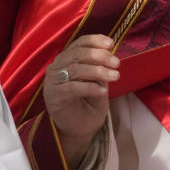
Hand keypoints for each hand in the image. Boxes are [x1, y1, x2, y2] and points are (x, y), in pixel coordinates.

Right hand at [44, 34, 118, 165]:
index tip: (111, 44)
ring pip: (75, 69)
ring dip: (98, 71)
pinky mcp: (53, 97)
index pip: (79, 44)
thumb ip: (100, 69)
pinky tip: (102, 91)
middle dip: (100, 56)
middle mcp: (57, 67)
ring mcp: (52, 82)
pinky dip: (89, 87)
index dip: (95, 41)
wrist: (79, 128)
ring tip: (115, 76)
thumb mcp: (98, 82)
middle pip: (77, 54)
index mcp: (67, 60)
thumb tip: (109, 55)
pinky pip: (71, 88)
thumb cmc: (88, 103)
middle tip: (117, 63)